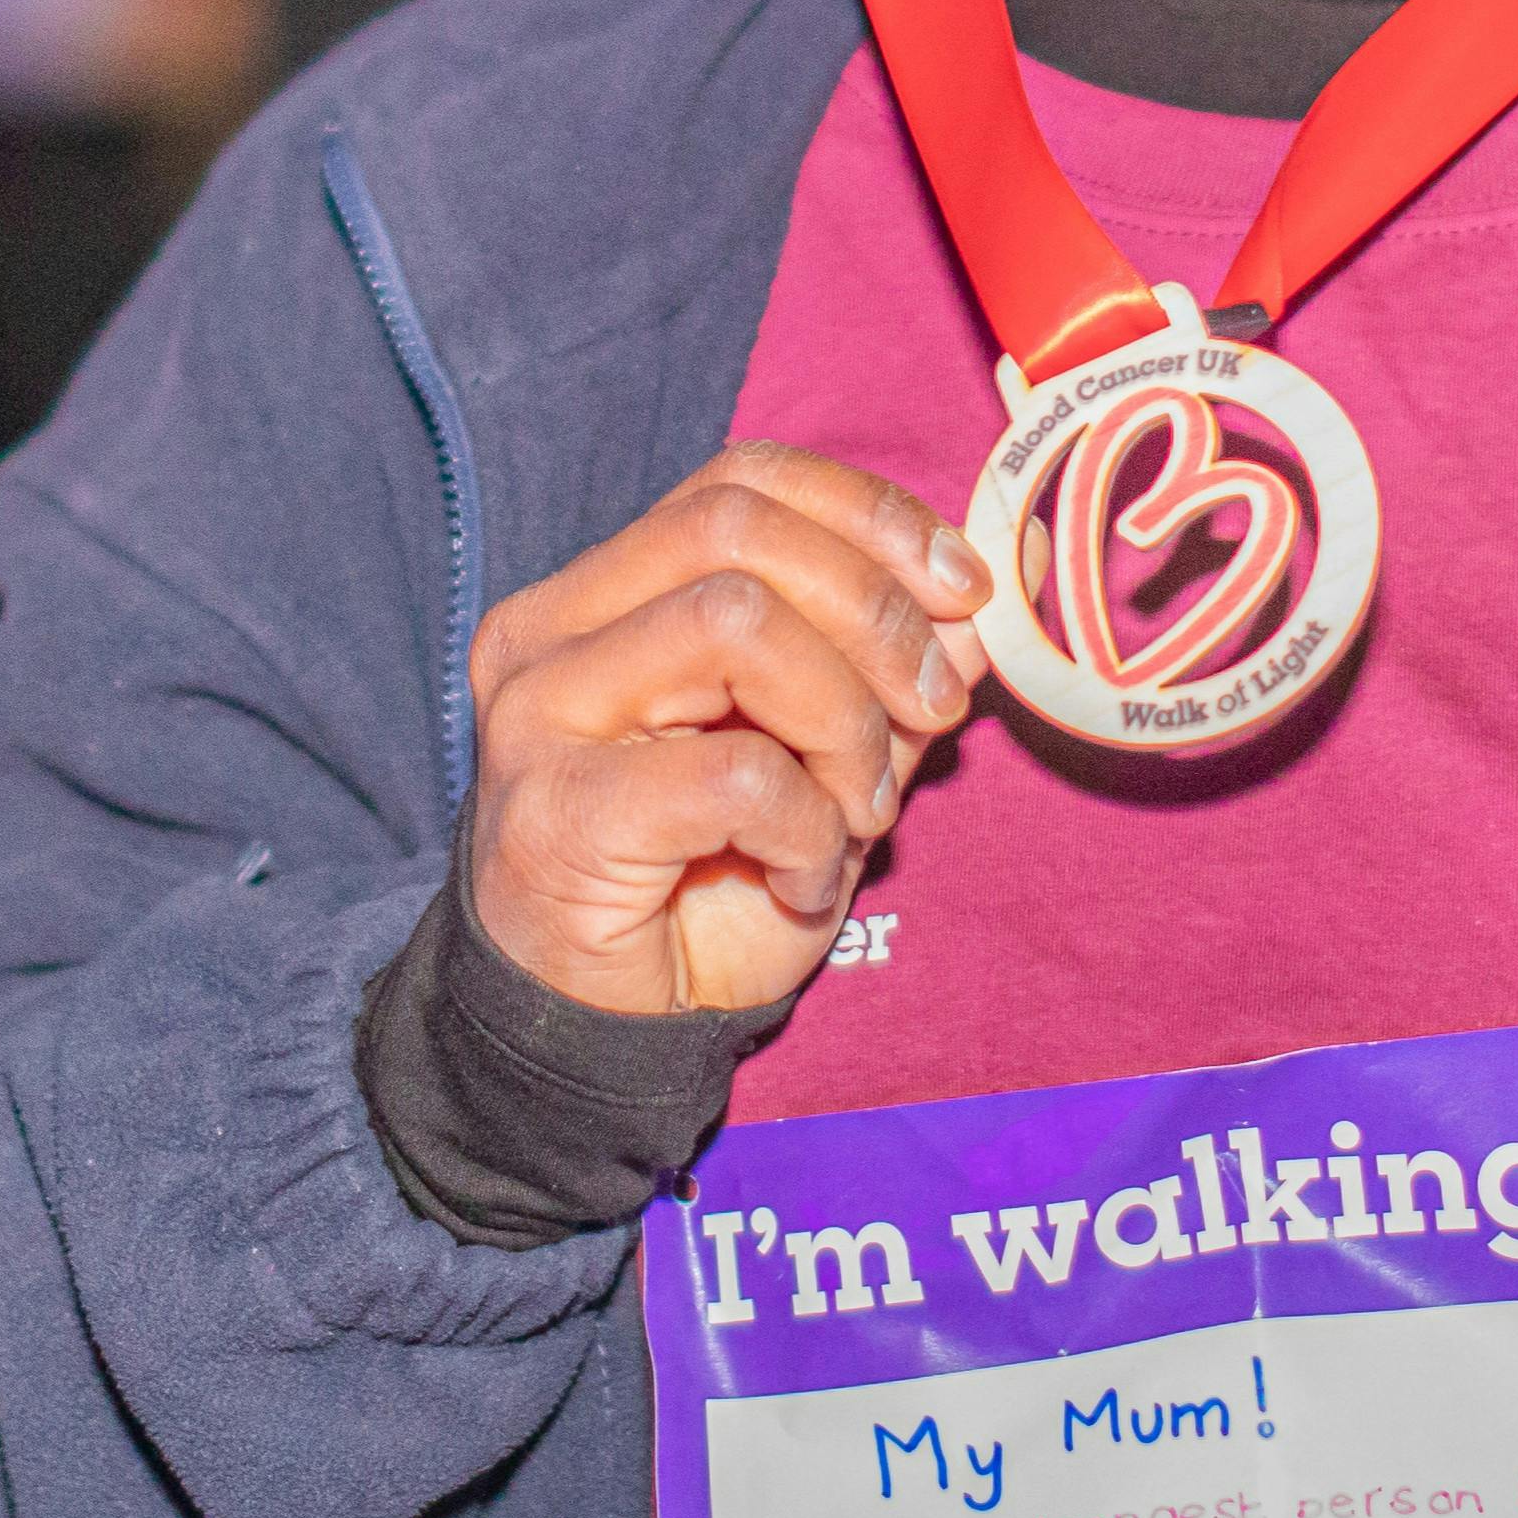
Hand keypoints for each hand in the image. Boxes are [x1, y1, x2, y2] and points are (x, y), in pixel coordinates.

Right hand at [461, 444, 991, 1015]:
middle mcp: (549, 631)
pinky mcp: (557, 811)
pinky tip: (807, 876)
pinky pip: (736, 771)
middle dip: (875, 613)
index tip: (966, 591)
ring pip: (735, 623)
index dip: (870, 516)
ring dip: (844, 718)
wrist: (604, 1035)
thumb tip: (978, 605)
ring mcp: (538, 716)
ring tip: (863, 806)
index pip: (743, 482)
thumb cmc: (710, 887)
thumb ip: (886, 674)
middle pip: (739, 531)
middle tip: (936, 709)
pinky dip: (810, 825)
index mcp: (603, 592)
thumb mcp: (825, 759)